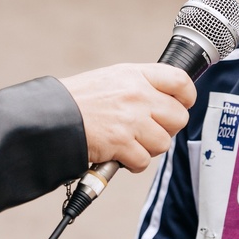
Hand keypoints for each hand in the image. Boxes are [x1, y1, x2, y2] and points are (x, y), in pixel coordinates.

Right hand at [60, 63, 195, 170]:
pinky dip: (133, 163)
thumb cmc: (81, 100)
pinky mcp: (121, 142)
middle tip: (148, 131)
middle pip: (179, 117)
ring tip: (130, 142)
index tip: (181, 105)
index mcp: (136, 75)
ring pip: (164, 143)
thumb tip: (169, 101)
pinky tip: (120, 155)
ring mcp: (131, 119)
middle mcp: (137, 95)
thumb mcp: (114, 79)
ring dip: (149, 149)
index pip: (180, 81)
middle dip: (167, 129)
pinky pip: (144, 161)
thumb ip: (142, 86)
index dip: (187, 97)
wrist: (52, 116)